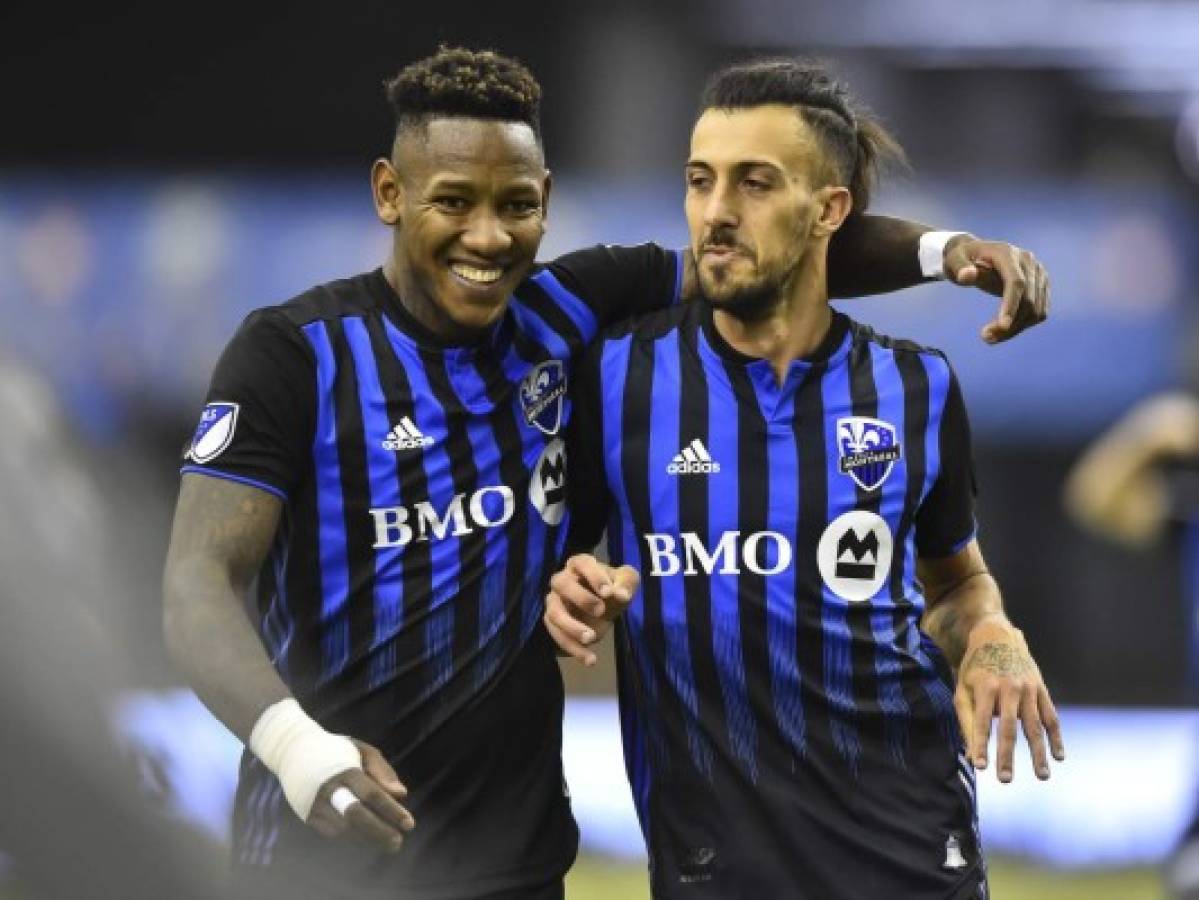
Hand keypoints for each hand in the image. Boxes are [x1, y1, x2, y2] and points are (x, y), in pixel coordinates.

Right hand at [306, 739, 414, 851]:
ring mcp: (315, 803)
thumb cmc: (338, 751)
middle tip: (398, 842)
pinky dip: (353, 837)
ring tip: (389, 843)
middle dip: (379, 832)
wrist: (293, 750)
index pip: (371, 794)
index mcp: (344, 769)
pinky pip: (333, 832)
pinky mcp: (307, 815)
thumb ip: (383, 772)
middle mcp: (328, 788)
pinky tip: (368, 838)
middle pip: (355, 815)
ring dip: (367, 839)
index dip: (391, 811)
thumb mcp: (362, 751)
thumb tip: (402, 795)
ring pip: (343, 829)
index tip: (409, 824)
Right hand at [543, 553, 639, 665]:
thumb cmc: (611, 589)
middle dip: (580, 598)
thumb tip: (622, 595)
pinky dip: (572, 649)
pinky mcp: (553, 622)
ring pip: (553, 613)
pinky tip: (590, 659)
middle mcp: (563, 580)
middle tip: (601, 611)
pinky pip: (556, 635)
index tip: (609, 592)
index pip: (582, 563)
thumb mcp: (626, 582)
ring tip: (591, 638)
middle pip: (561, 583)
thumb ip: (627, 583)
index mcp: (580, 564)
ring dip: (571, 628)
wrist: (603, 609)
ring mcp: (554, 601)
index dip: (594, 576)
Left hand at [943, 237, 1049, 343]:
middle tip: (986, 338)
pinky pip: (1039, 311)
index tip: (1002, 326)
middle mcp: (1028, 261)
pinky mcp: (1041, 285)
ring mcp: (1038, 273)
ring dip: (1016, 328)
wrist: (976, 253)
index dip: (1011, 305)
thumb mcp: (954, 259)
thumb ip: (959, 267)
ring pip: (1036, 309)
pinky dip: (1023, 325)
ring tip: (990, 337)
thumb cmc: (962, 258)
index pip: (1016, 282)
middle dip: (1010, 324)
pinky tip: (1004, 330)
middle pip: (1028, 299)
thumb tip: (966, 276)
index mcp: (1007, 254)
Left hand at [954, 620, 1064, 781]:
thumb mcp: (963, 688)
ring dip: (1039, 753)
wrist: (997, 637)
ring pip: (1035, 726)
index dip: (980, 744)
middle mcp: (1009, 689)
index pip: (980, 722)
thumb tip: (969, 753)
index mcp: (985, 687)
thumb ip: (966, 719)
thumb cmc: (975, 669)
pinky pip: (1051, 717)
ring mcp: (1029, 689)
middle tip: (1005, 780)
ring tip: (1042, 776)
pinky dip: (1056, 737)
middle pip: (1008, 728)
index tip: (980, 766)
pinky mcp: (1042, 690)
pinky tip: (1058, 756)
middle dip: (1007, 756)